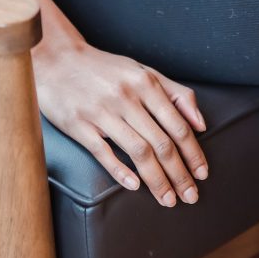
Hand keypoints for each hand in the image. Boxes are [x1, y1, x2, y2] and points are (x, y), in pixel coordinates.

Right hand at [31, 18, 208, 207]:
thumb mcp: (144, 71)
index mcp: (146, 84)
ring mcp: (102, 113)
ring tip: (168, 199)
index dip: (193, 153)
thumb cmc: (105, 68)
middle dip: (180, 174)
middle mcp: (127, 98)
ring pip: (138, 151)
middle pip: (161, 143)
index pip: (178, 125)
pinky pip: (103, 152)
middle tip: (190, 195)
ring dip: (157, 180)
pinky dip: (120, 171)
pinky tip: (135, 186)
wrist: (56, 59)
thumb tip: (201, 123)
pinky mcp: (79, 125)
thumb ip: (176, 94)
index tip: (202, 173)